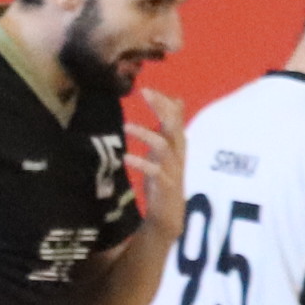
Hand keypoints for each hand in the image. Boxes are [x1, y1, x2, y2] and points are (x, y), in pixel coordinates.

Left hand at [121, 92, 184, 233]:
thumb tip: (176, 100)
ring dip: (145, 134)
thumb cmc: (165, 179)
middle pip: (173, 125)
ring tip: (126, 127)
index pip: (175, 116)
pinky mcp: (165, 186)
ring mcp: (173, 169)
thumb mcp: (165, 149)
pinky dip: (141, 163)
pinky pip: (155, 171)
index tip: (146, 89)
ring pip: (164, 146)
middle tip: (144, 92)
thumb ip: (168, 128)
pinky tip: (126, 158)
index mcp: (177, 144)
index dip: (163, 102)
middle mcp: (178, 153)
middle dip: (161, 108)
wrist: (168, 215)